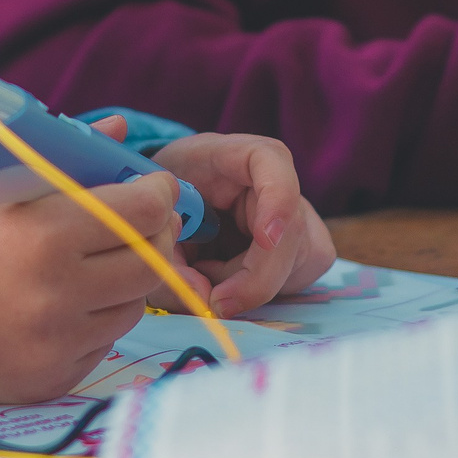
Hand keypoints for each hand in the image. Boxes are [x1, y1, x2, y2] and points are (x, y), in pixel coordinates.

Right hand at [0, 168, 184, 403]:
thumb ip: (57, 155)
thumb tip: (116, 130)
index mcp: (42, 237)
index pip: (141, 212)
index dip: (156, 194)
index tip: (150, 185)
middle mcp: (56, 297)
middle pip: (149, 263)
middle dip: (153, 237)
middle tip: (137, 222)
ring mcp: (53, 347)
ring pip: (131, 308)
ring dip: (125, 281)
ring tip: (94, 261)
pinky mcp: (46, 382)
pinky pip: (100, 345)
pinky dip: (94, 320)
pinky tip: (63, 301)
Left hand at [151, 129, 336, 315]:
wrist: (178, 200)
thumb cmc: (167, 200)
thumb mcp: (153, 223)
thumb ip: (170, 261)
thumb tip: (204, 299)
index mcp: (238, 155)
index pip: (271, 160)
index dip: (277, 198)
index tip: (266, 238)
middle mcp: (278, 181)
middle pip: (290, 231)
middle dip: (252, 279)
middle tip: (213, 302)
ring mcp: (298, 215)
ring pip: (291, 265)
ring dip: (245, 286)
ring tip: (206, 272)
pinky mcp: (304, 250)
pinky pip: (289, 282)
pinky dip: (253, 292)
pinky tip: (226, 277)